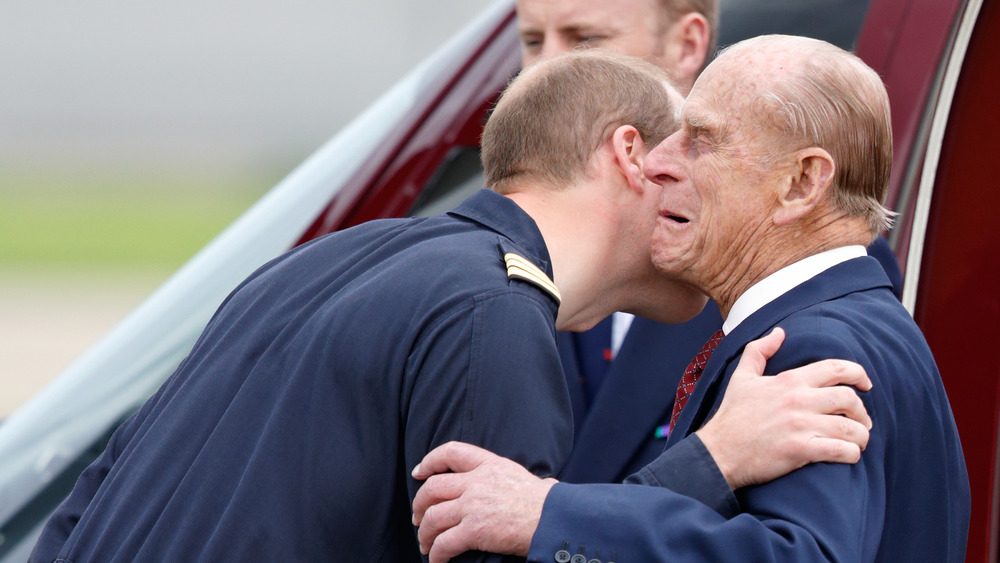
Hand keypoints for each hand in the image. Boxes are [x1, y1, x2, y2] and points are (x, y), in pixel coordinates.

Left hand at [411, 442, 556, 562]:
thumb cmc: (547, 503)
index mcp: (489, 465)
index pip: (451, 452)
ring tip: (425, 544)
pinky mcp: (474, 529)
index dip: (430, 461)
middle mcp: (477, 482)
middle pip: (433, 488)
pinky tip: (437, 561)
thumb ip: (514, 479)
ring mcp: (473, 505)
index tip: (419, 472)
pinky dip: (436, 554)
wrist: (555, 519)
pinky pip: (443, 544)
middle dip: (419, 504)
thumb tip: (542, 484)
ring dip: (424, 534)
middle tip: (418, 517)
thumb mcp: (525, 477)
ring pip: (432, 517)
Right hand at [696, 327, 872, 488]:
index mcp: (789, 380)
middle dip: (862, 411)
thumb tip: (778, 332)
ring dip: (861, 435)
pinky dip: (852, 453)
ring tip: (858, 441)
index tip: (866, 384)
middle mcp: (798, 399)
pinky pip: (842, 450)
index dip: (859, 374)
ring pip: (851, 427)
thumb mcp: (742, 378)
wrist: (718, 451)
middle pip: (849, 398)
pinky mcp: (801, 450)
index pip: (836, 368)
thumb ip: (759, 351)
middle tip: (861, 421)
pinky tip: (849, 454)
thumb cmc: (732, 416)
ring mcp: (800, 425)